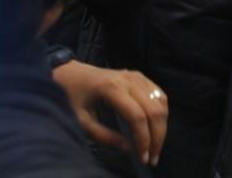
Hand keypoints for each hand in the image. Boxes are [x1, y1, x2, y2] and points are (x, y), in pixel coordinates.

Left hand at [52, 61, 168, 166]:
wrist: (69, 72)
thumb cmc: (72, 96)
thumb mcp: (82, 120)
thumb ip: (104, 136)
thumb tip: (129, 148)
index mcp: (112, 89)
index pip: (137, 117)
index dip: (144, 140)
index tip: (143, 158)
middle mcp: (129, 79)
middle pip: (154, 110)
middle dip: (157, 137)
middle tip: (152, 158)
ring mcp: (136, 75)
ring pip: (160, 102)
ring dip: (162, 126)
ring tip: (155, 145)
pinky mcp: (138, 75)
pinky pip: (158, 94)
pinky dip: (161, 112)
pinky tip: (156, 126)